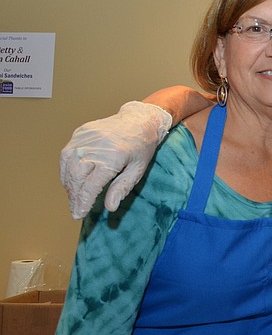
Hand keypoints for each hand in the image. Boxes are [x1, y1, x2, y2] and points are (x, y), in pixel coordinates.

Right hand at [59, 101, 170, 218]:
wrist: (140, 119)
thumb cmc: (142, 146)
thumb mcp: (138, 169)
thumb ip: (122, 188)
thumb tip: (110, 207)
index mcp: (113, 157)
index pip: (91, 185)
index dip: (83, 202)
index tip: (79, 214)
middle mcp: (96, 146)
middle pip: (76, 177)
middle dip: (74, 197)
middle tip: (75, 211)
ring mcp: (85, 138)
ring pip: (68, 166)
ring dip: (68, 185)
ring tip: (73, 198)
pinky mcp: (80, 133)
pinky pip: (67, 154)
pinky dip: (66, 169)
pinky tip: (71, 181)